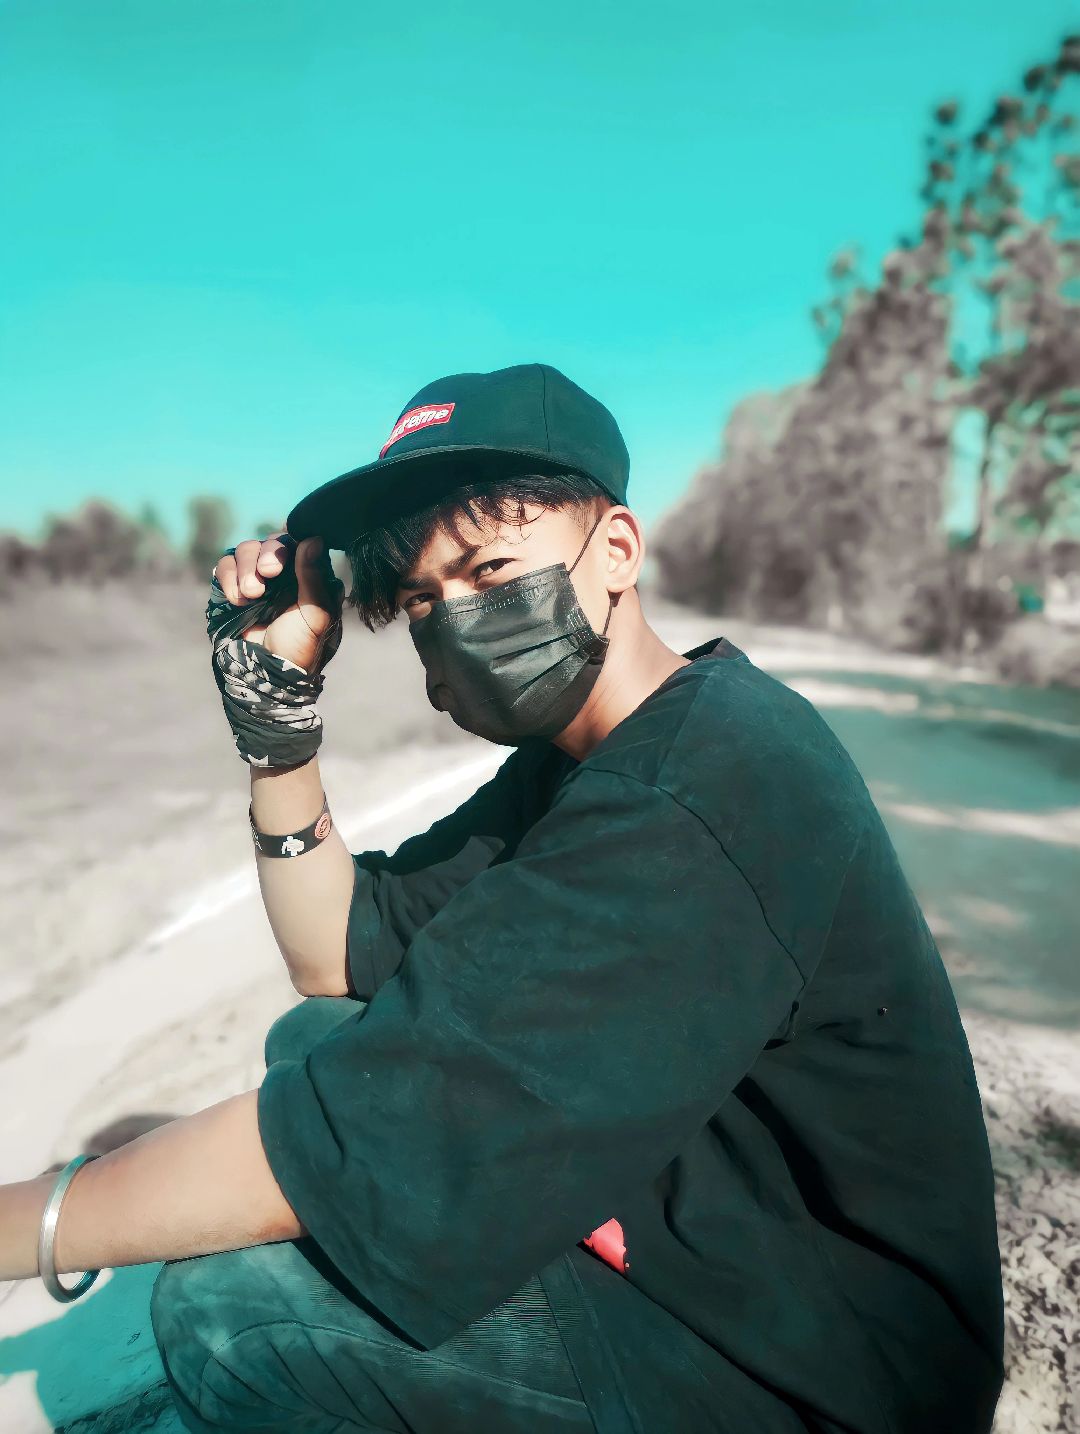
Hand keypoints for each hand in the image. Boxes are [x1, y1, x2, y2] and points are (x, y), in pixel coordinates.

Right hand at [213, 533, 344, 672]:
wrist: (268, 672)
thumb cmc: (300, 646)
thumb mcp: (315, 614)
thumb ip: (314, 576)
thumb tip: (314, 538)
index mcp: (307, 574)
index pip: (297, 540)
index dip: (288, 543)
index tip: (283, 561)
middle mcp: (283, 572)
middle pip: (270, 541)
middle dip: (267, 554)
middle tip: (268, 573)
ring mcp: (257, 578)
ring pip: (245, 549)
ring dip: (246, 569)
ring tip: (252, 595)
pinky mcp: (233, 586)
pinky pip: (225, 565)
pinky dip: (229, 577)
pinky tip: (238, 599)